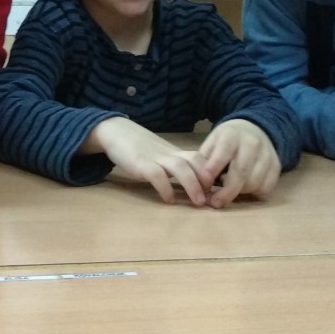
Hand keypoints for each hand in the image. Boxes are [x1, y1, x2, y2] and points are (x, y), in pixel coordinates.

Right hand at [84, 118, 206, 205]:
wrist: (115, 131)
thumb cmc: (138, 146)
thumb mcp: (160, 155)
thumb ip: (173, 166)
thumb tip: (191, 184)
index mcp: (174, 152)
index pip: (200, 159)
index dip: (212, 174)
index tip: (219, 191)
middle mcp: (168, 154)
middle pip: (195, 162)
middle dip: (207, 180)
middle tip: (215, 199)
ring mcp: (155, 158)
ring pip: (180, 168)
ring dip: (192, 185)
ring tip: (199, 202)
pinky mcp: (140, 163)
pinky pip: (156, 175)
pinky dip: (165, 188)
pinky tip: (169, 199)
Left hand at [195, 119, 281, 207]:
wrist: (253, 130)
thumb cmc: (227, 140)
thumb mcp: (212, 142)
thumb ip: (205, 160)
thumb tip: (200, 183)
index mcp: (231, 135)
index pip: (223, 152)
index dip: (213, 169)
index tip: (205, 184)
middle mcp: (252, 143)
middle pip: (241, 172)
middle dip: (227, 192)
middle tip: (215, 203)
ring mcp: (267, 154)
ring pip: (254, 182)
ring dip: (240, 193)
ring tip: (229, 191)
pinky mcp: (276, 166)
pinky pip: (266, 187)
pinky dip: (254, 193)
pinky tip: (244, 189)